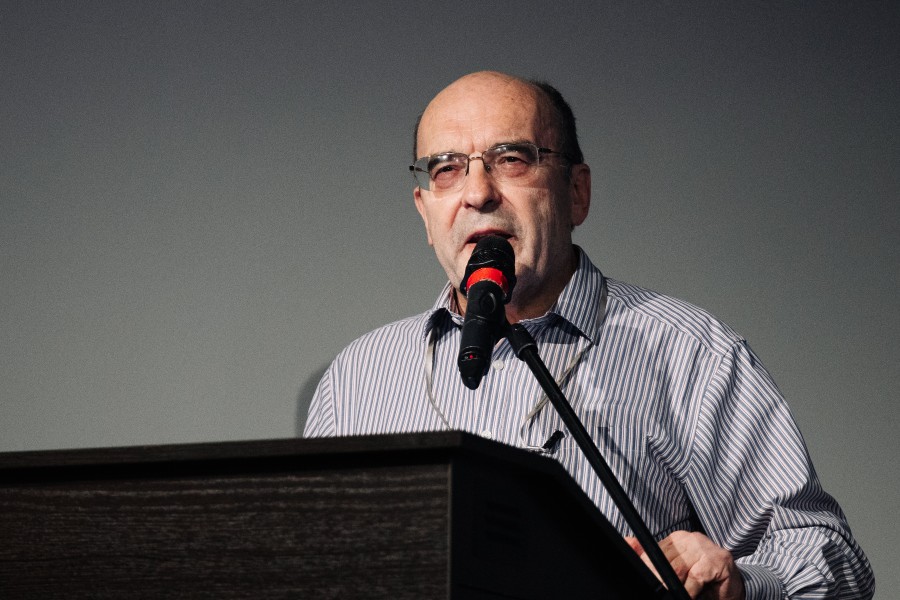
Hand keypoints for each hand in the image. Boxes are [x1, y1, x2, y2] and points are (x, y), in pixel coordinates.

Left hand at [625, 531, 744, 599]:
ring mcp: (705, 547)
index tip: (650, 582)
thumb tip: (628, 542)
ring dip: (679, 587)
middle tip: (667, 591)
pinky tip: (695, 594)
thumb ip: (655, 560)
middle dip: (664, 581)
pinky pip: (695, 576)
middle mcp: (690, 538)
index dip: (651, 569)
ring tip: (684, 592)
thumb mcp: (678, 573)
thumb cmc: (704, 583)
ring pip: (678, 569)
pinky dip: (692, 590)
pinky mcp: (718, 559)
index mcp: (678, 539)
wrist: (734, 590)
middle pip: (665, 562)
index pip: (655, 552)